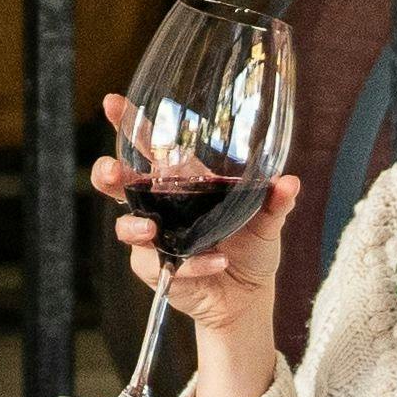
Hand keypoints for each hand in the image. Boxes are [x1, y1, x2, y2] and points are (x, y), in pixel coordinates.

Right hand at [94, 92, 299, 354]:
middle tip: (111, 170)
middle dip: (107, 173)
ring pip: (126, 226)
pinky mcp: (156, 269)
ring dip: (134, 225)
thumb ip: (276, 201)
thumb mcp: (267, 219)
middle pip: (119, 183)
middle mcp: (161, 205)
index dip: (128, 122)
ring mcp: (155, 237)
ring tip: (151, 229)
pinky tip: (216, 261)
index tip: (112, 103)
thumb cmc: (251, 245)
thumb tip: (289, 183)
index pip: (148, 145)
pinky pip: (162, 264)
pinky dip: (192, 264)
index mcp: (182, 179)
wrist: (248, 294)